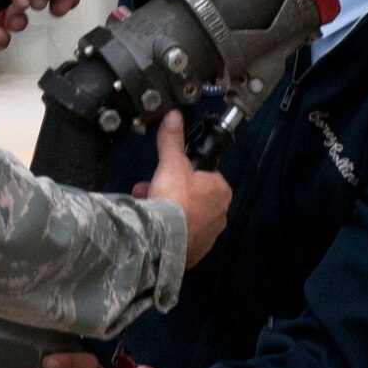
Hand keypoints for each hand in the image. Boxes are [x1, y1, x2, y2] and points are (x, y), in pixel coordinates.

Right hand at [133, 112, 232, 266]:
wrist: (166, 240)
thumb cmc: (175, 202)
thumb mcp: (171, 163)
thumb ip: (172, 140)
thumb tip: (174, 117)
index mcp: (220, 190)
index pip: (205, 175)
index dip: (184, 172)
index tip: (168, 172)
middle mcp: (220, 213)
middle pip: (193, 197)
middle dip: (170, 192)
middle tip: (153, 189)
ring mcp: (208, 234)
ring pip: (186, 217)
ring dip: (168, 211)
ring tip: (147, 206)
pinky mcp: (195, 250)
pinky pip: (181, 235)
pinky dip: (168, 230)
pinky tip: (154, 226)